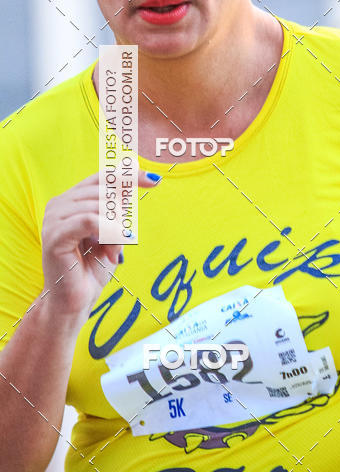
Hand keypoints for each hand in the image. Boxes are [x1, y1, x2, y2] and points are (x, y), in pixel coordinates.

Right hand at [41, 168, 159, 320]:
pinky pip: (89, 220)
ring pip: (98, 205)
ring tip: (115, 251)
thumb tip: (137, 170)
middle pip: (102, 190)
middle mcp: (58, 204)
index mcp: (70, 200)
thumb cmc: (93, 268)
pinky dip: (108, 232)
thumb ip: (120, 206)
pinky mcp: (53, 235)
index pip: (102, 177)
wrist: (76, 301)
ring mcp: (53, 218)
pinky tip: (113, 249)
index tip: (154, 180)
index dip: (128, 175)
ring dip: (115, 229)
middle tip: (127, 236)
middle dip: (122, 213)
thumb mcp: (113, 232)